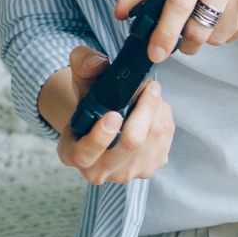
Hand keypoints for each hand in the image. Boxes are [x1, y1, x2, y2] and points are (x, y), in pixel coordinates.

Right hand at [37, 45, 174, 184]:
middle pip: (130, 143)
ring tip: (151, 96)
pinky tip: (156, 111)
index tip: (114, 114)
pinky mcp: (148, 169)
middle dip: (145, 110)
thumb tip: (97, 63)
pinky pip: (165, 142)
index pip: (84, 154)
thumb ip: (84, 66)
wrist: (107, 122)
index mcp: (72, 153)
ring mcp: (125, 173)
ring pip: (153, 139)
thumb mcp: (83, 83)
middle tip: (149, 87)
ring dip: (158, 112)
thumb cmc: (92, 104)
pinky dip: (165, 120)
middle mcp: (97, 170)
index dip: (100, 136)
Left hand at [115, 0, 237, 62]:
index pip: (179, 2)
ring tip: (209, 21)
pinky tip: (228, 17)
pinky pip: (233, 38)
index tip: (155, 53)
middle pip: (198, 28)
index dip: (164, 32)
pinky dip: (225, 35)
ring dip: (206, 39)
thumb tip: (119, 11)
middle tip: (183, 42)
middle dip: (186, 44)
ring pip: (216, 38)